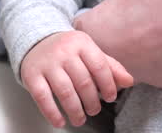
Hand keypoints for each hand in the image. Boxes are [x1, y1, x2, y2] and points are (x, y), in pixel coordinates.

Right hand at [18, 30, 132, 127]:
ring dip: (75, 110)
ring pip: (65, 91)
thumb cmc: (68, 50)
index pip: (99, 66)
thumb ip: (110, 66)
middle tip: (94, 110)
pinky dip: (52, 113)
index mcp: (81, 43)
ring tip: (80, 119)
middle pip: (83, 82)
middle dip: (92, 101)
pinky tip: (60, 121)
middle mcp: (64, 51)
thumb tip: (129, 81)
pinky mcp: (31, 75)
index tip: (111, 98)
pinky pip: (42, 97)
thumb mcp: (89, 51)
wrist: (36, 40)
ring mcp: (47, 63)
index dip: (108, 85)